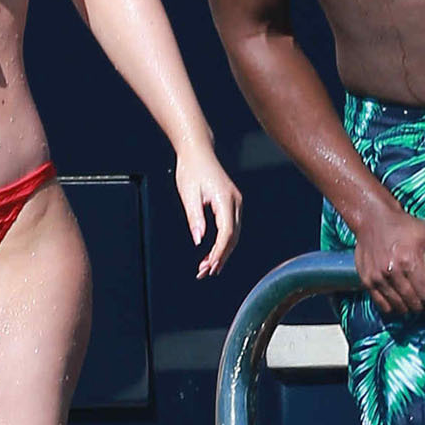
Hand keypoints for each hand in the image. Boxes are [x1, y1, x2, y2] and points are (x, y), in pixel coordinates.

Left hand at [174, 145, 241, 276]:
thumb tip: (198, 240)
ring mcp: (236, 202)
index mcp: (225, 199)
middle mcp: (235, 202)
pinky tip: (212, 253)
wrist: (197, 152)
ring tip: (206, 267)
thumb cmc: (190, 170)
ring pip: (233, 234)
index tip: (209, 266)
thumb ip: (194, 217)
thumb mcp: (188, 194)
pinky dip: (223, 242)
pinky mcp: (232, 203)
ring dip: (222, 252)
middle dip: (221, 257)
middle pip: (233, 237)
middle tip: (205, 272)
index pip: (227, 232)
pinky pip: (231, 227)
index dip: (219, 252)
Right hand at [353, 203, 424, 315]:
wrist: (372, 218)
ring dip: (412, 306)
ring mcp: (376, 277)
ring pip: (400, 307)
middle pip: (415, 303)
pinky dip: (395, 306)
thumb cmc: (406, 225)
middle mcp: (391, 271)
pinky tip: (401, 296)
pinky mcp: (367, 280)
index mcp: (408, 260)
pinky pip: (384, 306)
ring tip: (417, 295)